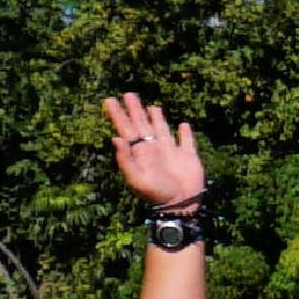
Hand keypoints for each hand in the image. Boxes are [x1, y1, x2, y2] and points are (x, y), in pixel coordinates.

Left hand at [105, 93, 210, 212]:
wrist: (180, 204)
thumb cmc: (156, 194)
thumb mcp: (137, 179)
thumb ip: (126, 160)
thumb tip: (115, 138)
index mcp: (140, 152)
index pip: (127, 129)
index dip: (118, 115)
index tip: (110, 100)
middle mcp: (154, 149)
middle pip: (142, 125)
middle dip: (135, 110)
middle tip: (128, 94)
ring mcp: (171, 152)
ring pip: (162, 129)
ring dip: (157, 118)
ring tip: (151, 106)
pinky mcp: (188, 156)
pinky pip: (187, 141)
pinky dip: (186, 133)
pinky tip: (183, 125)